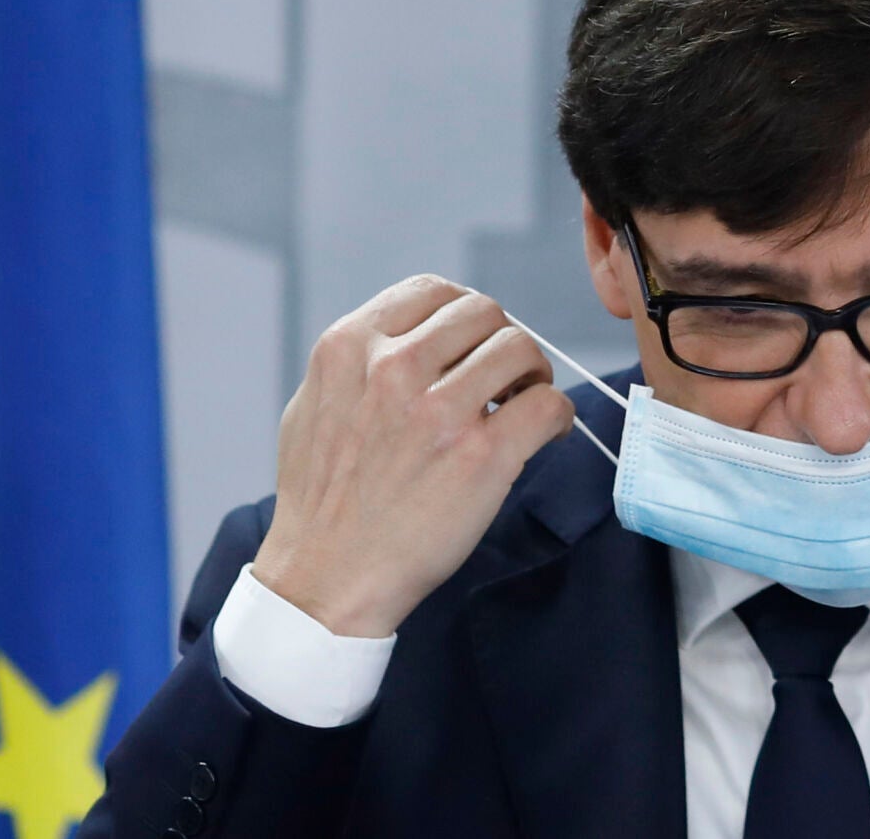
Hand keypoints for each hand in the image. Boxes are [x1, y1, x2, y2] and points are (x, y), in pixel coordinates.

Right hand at [252, 275, 574, 636]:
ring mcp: (439, 411)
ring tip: (523, 405)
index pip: (433, 292)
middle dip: (501, 341)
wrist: (326, 578)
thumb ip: (359, 362)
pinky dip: (556, 415)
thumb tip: (415, 337)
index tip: (472, 345)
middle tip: (505, 378)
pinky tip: (545, 434)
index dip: (464, 316)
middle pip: (485, 314)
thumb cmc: (322, 500)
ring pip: (521, 350)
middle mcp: (393, 368)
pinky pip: (548, 405)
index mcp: (349, 348)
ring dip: (533, 375)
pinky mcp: (482, 457)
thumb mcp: (313, 405)